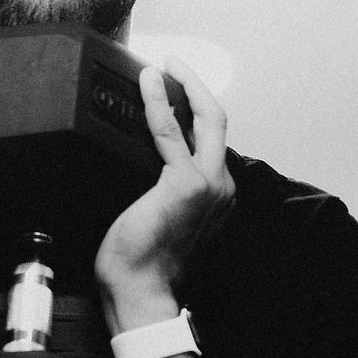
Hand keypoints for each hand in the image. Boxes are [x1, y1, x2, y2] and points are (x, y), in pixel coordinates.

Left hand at [95, 58, 234, 331]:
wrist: (142, 293)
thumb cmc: (141, 267)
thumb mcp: (159, 223)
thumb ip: (161, 196)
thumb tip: (137, 177)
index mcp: (216, 196)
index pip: (211, 142)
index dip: (196, 111)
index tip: (177, 91)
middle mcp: (220, 185)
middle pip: (218, 121)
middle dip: (198, 86)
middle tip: (176, 63)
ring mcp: (207, 183)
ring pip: (204, 118)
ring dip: (183, 85)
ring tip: (162, 65)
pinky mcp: (184, 184)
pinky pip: (169, 130)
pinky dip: (159, 100)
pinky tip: (148, 82)